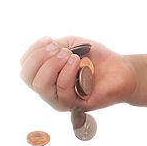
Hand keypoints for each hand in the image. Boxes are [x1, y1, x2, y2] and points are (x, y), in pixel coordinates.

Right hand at [19, 36, 135, 111]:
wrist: (121, 69)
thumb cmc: (96, 58)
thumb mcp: (73, 45)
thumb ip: (55, 46)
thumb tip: (42, 50)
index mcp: (45, 75)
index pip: (25, 67)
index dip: (33, 51)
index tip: (49, 39)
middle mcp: (48, 89)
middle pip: (27, 77)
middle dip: (40, 58)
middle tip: (59, 48)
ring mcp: (60, 100)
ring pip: (41, 86)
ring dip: (53, 65)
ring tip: (70, 55)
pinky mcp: (74, 106)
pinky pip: (62, 91)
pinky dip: (67, 72)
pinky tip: (77, 62)